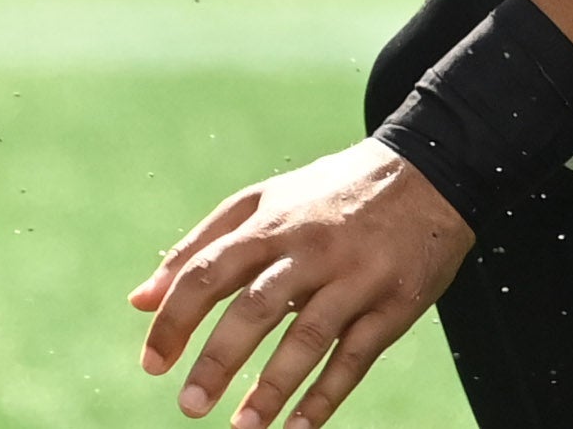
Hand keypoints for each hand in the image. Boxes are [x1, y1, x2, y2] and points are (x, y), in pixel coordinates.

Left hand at [131, 139, 472, 428]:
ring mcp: (357, 277)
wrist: (432, 169)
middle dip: (220, 359)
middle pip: (258, 307)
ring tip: (242, 428)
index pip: (212, 271)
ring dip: (271, 388)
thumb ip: (201, 246)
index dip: (176, 319)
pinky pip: (357, 356)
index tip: (153, 363)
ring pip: (309, 336)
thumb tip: (140, 300)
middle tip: (190, 405)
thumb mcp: (265, 201)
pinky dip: (326, 395)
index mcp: (274, 221)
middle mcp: (314, 248)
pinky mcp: (396, 303)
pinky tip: (298, 427)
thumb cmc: (332, 194)